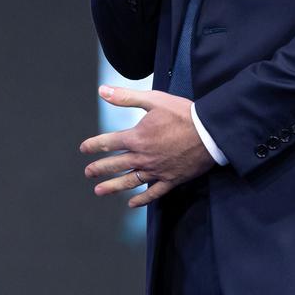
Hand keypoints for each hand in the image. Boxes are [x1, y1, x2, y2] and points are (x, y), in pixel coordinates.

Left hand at [80, 86, 215, 206]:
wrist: (209, 133)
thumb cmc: (183, 114)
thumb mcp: (154, 100)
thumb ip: (126, 97)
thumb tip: (102, 90)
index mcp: (136, 137)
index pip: (108, 142)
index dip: (94, 145)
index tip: (84, 149)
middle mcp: (143, 157)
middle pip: (115, 165)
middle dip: (99, 168)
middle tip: (88, 173)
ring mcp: (156, 171)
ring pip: (129, 182)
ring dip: (112, 187)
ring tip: (99, 191)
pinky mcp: (170, 180)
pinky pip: (153, 193)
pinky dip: (141, 199)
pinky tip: (132, 203)